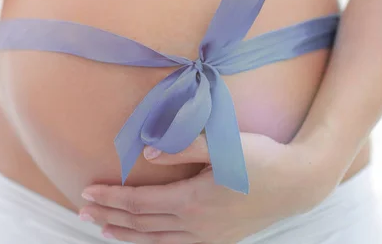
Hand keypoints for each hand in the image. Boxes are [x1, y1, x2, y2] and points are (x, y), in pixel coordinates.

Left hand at [79, 134, 335, 243]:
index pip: (140, 203)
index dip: (111, 199)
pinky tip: (144, 240)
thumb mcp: (223, 147)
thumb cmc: (261, 160)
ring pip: (156, 241)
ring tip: (103, 229)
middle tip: (83, 211)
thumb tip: (147, 149)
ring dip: (126, 234)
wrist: (298, 184)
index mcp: (194, 201)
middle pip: (142, 224)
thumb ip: (184, 146)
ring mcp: (209, 236)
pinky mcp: (220, 239)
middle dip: (110, 217)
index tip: (87, 193)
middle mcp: (197, 225)